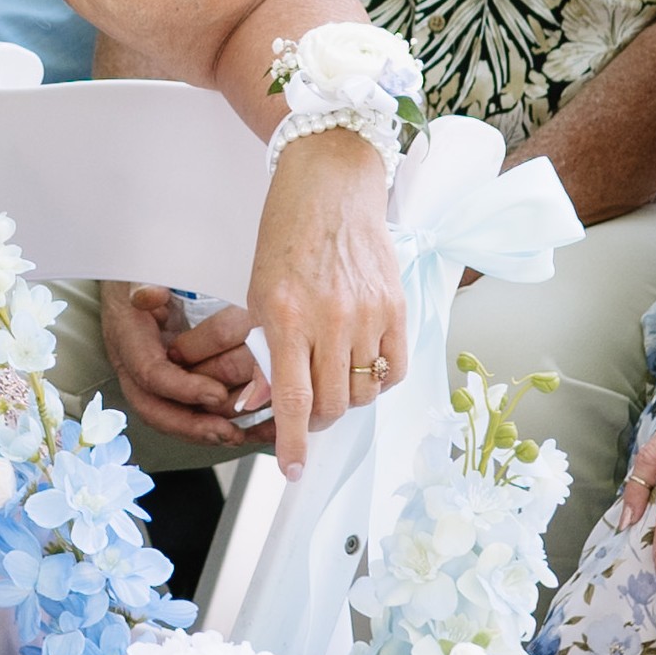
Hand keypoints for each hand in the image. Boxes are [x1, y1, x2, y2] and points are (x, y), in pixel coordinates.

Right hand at [99, 285, 272, 447]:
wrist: (132, 279)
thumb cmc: (140, 273)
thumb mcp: (140, 272)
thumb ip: (144, 284)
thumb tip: (147, 295)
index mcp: (127, 340)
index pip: (152, 375)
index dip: (183, 389)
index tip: (216, 392)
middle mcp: (134, 367)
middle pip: (157, 411)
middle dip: (192, 426)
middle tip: (227, 431)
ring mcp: (149, 381)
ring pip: (173, 418)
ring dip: (205, 431)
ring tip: (238, 435)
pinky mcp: (167, 385)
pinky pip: (186, 412)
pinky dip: (212, 424)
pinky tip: (242, 432)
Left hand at [245, 129, 406, 478]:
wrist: (331, 183)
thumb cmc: (288, 236)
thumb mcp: (260, 294)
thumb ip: (269, 352)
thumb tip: (267, 406)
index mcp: (287, 316)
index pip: (293, 400)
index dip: (293, 444)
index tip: (292, 470)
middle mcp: (330, 319)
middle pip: (333, 406)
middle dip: (318, 419)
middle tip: (309, 408)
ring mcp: (367, 314)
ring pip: (363, 393)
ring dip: (347, 398)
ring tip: (335, 375)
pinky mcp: (396, 307)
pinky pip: (394, 372)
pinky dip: (378, 381)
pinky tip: (363, 365)